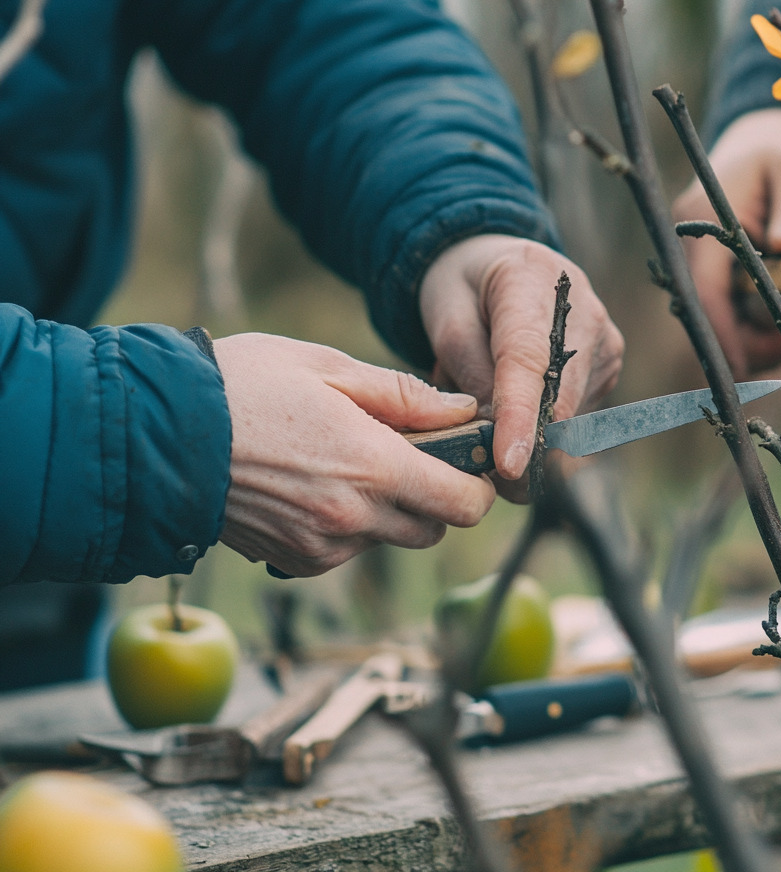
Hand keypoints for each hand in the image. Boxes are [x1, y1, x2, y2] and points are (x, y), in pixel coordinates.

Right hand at [213, 333, 496, 576]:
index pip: (464, 505)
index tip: (469, 463)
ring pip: (389, 540)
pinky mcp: (294, 561)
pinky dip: (349, 526)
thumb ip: (404, 395)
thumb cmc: (241, 386)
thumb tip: (462, 410)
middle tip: (410, 455)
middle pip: (433, 529)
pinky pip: (347, 552)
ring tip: (350, 463)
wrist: (153, 435)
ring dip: (390, 511)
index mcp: (374, 467)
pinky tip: (316, 485)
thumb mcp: (328, 367)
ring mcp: (321, 546)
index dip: (478, 486)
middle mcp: (353, 518)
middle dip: (436, 497)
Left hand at [419, 235, 622, 484]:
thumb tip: (494, 429)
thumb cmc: (469, 289)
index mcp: (533, 283)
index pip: (530, 361)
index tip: (509, 464)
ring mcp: (604, 344)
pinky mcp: (608, 369)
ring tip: (491, 398)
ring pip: (570, 419)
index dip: (520, 417)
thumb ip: (469, 370)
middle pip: (561, 400)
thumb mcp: (447, 317)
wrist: (506, 266)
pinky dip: (542, 424)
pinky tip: (520, 397)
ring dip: (528, 432)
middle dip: (523, 445)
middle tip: (479, 467)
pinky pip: (575, 417)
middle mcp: (585, 314)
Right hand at [673, 108, 780, 375]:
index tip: (746, 368)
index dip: (723, 334)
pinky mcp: (725, 277)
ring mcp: (708, 264)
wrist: (771, 143)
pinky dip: (780, 314)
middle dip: (764, 334)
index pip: (705, 291)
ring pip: (735, 320)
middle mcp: (697, 246)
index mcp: (703, 218)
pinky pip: (747, 312)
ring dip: (779, 322)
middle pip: (716, 316)